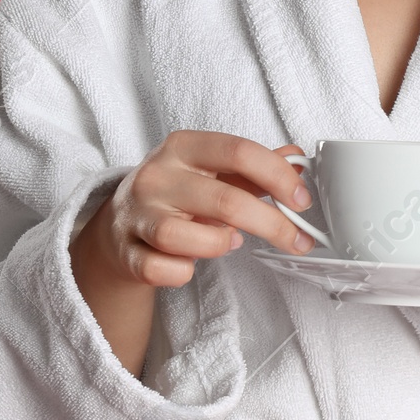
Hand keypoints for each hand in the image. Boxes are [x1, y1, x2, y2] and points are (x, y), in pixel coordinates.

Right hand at [70, 132, 312, 372]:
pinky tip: (189, 264)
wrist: (117, 227)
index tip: (301, 200)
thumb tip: (296, 159)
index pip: (239, 152)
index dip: (278, 177)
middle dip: (272, 225)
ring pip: (186, 237)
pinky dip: (182, 272)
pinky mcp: (127, 253)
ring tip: (229, 242)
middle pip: (225, 200)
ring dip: (219, 245)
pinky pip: (162, 270)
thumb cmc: (174, 196)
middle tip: (298, 240)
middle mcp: (156, 177)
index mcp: (182, 148)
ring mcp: (137, 215)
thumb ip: (253, 168)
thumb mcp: (210, 172)